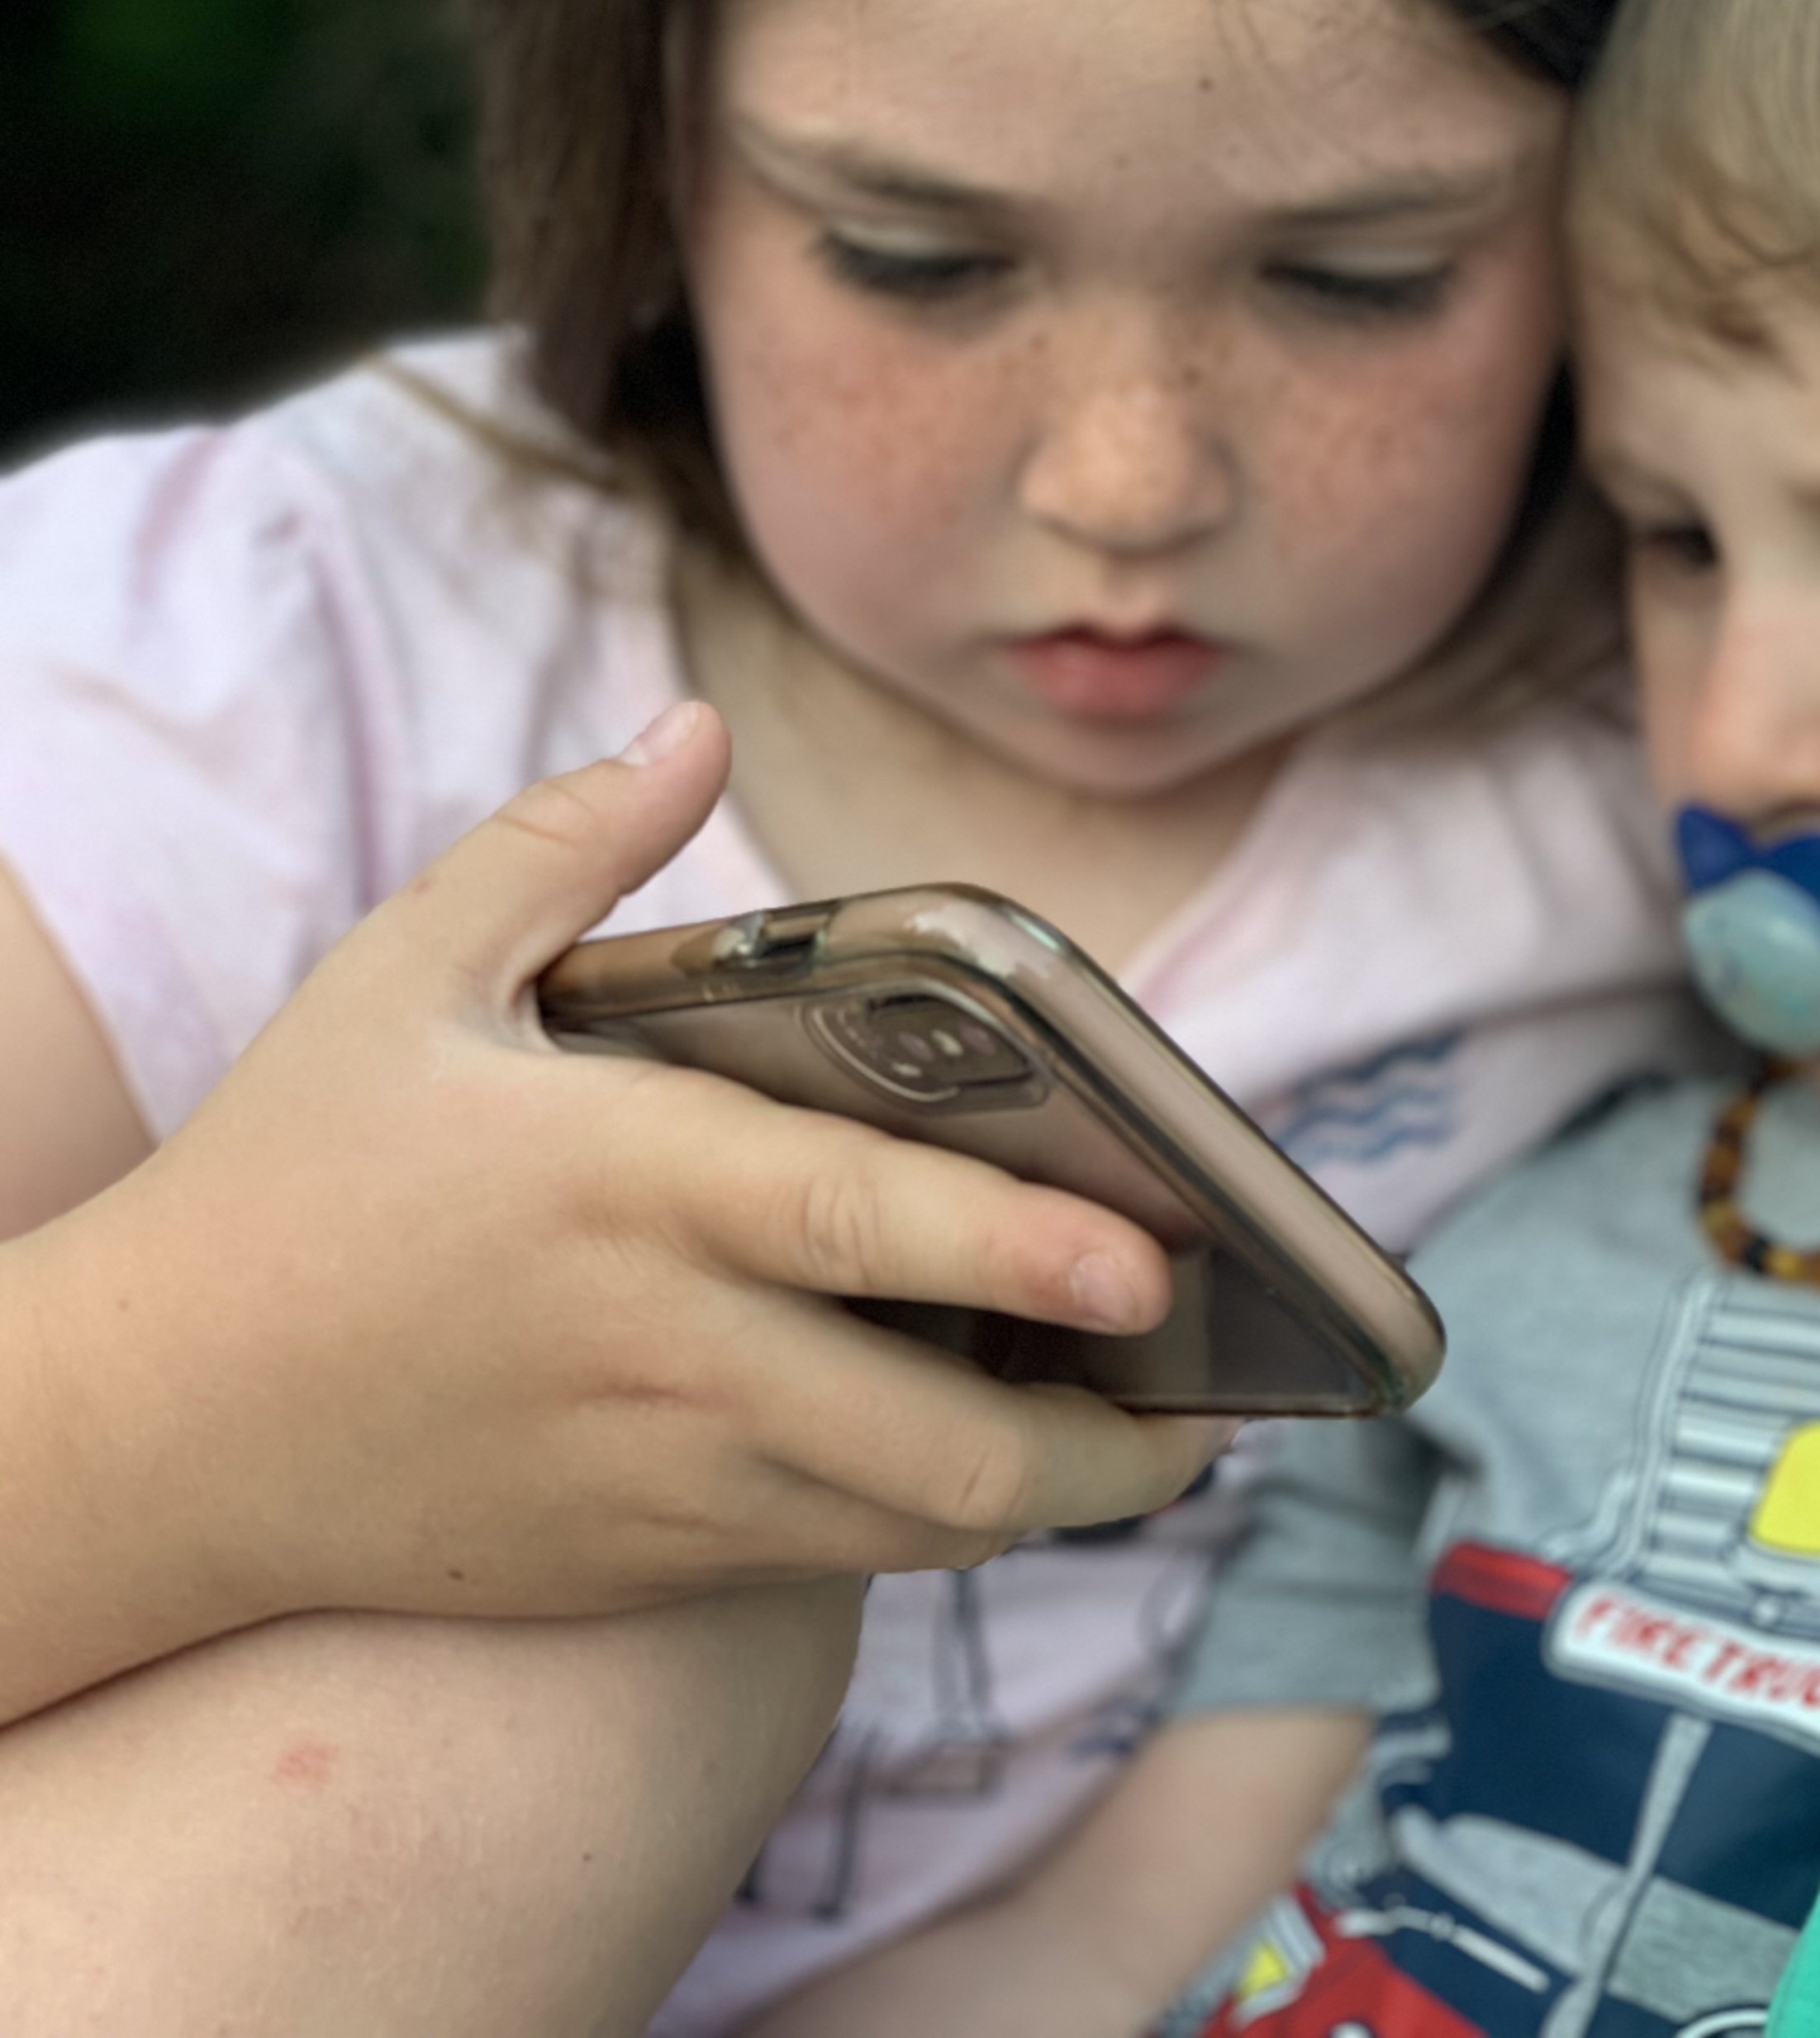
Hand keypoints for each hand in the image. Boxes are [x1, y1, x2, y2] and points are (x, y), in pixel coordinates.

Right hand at [1, 703, 1222, 1713]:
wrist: (144, 1433)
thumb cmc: (287, 1182)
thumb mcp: (399, 978)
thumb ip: (566, 846)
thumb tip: (698, 725)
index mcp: (629, 1182)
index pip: (867, 1222)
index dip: (1027, 1249)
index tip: (1156, 1260)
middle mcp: (665, 1348)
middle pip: (943, 1441)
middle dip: (1108, 1442)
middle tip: (1204, 1394)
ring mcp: (658, 1478)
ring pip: (912, 1527)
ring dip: (1048, 1496)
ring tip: (1140, 1437)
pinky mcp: (638, 1566)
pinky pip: (832, 1564)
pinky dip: (930, 1521)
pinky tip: (985, 1463)